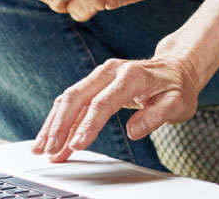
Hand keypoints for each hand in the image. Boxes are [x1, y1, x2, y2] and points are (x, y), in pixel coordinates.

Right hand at [32, 50, 200, 161]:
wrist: (176, 68)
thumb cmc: (177, 87)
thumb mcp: (177, 103)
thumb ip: (157, 116)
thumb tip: (135, 130)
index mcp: (130, 75)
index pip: (103, 102)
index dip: (88, 125)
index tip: (76, 144)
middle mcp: (110, 71)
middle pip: (77, 97)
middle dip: (59, 125)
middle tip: (48, 150)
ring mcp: (100, 76)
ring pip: (69, 99)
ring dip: (53, 124)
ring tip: (41, 148)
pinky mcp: (95, 84)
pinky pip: (73, 102)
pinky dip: (60, 121)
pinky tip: (53, 139)